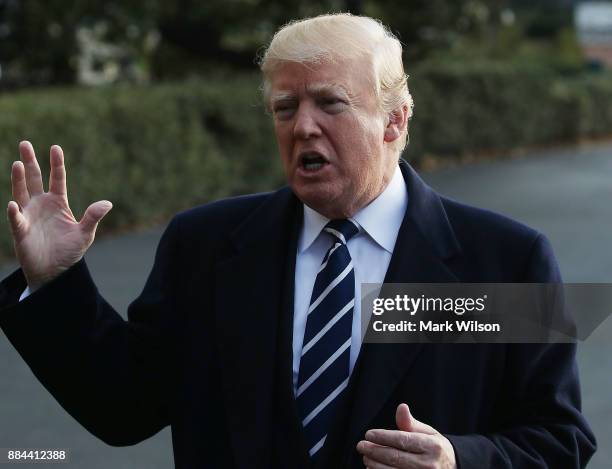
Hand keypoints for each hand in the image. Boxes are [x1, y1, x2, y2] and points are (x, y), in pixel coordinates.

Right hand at [7, 141, 111, 290]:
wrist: (55, 271)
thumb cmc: (69, 251)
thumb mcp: (85, 233)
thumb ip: (93, 217)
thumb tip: (107, 203)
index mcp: (58, 203)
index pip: (57, 179)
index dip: (56, 164)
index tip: (55, 147)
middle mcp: (41, 205)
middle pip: (34, 179)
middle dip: (30, 162)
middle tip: (25, 143)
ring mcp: (29, 216)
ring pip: (21, 192)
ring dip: (18, 179)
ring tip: (17, 163)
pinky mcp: (21, 230)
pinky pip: (16, 219)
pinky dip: (15, 212)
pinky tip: (14, 204)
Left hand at [357, 403, 455, 468]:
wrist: (454, 468)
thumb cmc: (436, 449)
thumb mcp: (429, 433)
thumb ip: (411, 423)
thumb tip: (401, 407)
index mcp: (433, 446)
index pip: (403, 440)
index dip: (383, 437)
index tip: (369, 434)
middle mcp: (429, 464)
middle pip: (396, 457)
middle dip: (375, 451)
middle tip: (362, 446)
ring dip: (375, 465)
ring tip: (366, 458)